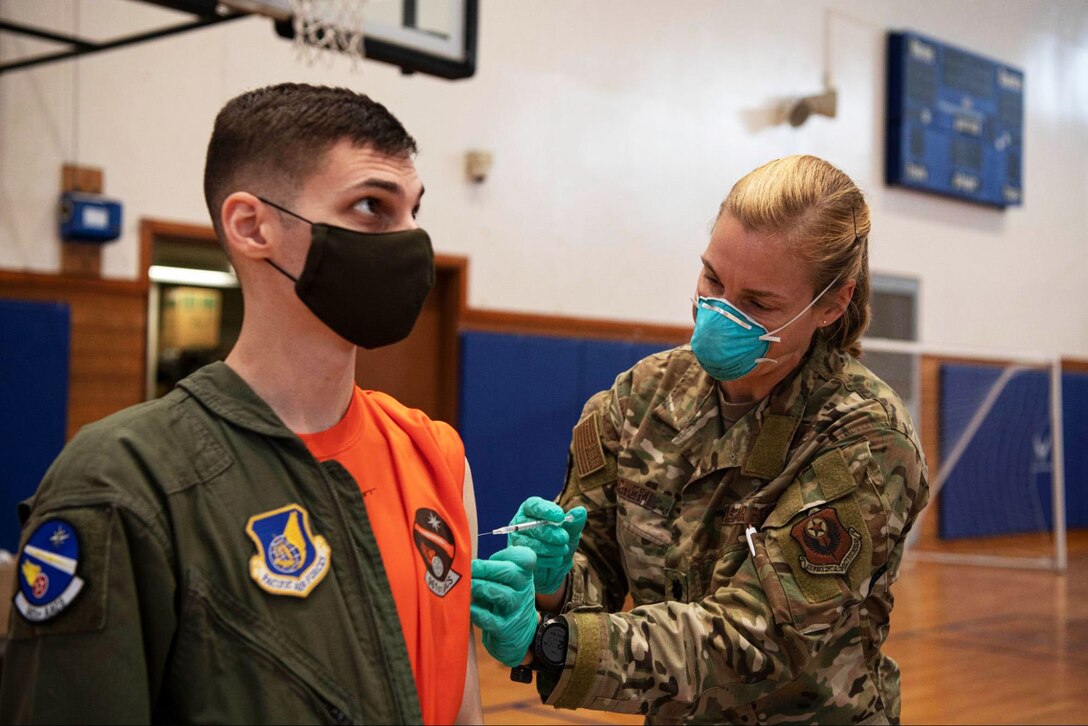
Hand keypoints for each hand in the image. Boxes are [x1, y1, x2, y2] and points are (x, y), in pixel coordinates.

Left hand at [470, 546, 538, 667]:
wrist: (518, 633)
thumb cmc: (505, 600)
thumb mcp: (506, 582)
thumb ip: (494, 568)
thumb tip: (466, 557)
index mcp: (523, 575)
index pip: (527, 558)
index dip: (513, 554)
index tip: (495, 556)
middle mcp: (523, 590)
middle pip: (509, 573)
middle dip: (486, 568)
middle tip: (468, 568)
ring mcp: (516, 609)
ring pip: (501, 594)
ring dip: (481, 587)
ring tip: (467, 585)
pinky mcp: (505, 629)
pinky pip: (491, 619)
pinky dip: (478, 612)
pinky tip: (469, 608)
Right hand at [508, 497, 586, 594]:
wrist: (556, 566)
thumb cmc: (561, 543)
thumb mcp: (571, 532)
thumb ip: (575, 522)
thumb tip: (580, 511)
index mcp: (531, 510)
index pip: (533, 505)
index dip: (546, 510)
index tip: (560, 516)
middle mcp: (520, 523)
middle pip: (531, 525)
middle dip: (550, 532)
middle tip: (564, 538)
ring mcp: (517, 541)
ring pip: (530, 543)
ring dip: (550, 548)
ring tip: (564, 550)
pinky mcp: (518, 558)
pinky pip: (530, 558)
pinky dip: (547, 560)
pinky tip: (557, 560)